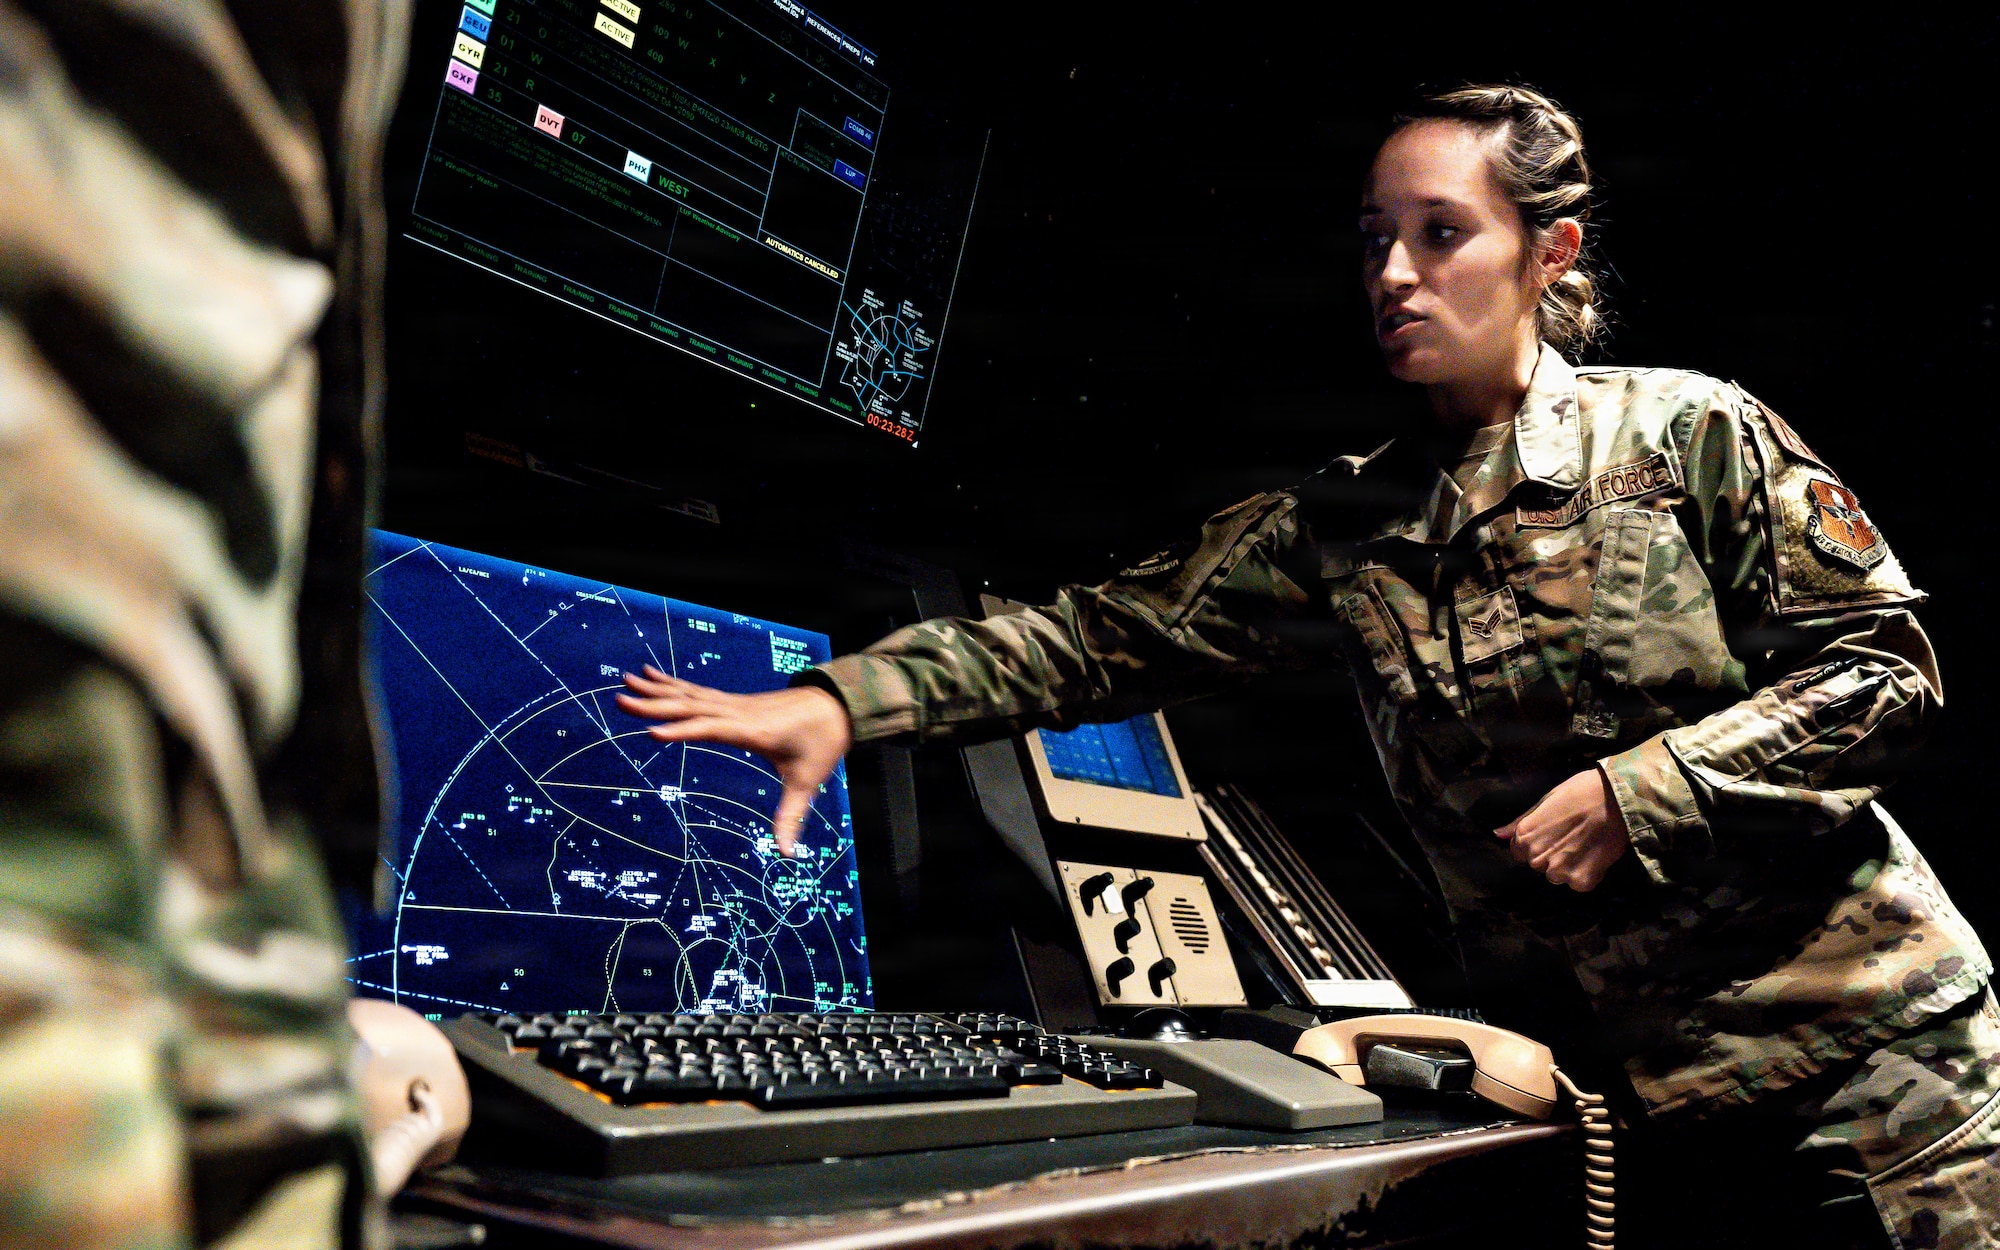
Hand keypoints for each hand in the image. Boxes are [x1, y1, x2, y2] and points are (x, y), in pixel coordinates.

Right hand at [615, 666, 852, 856]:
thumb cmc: (822, 744)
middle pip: (691, 707)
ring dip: (658, 689)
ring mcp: (735, 704)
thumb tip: (787, 855)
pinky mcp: (735, 702)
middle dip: (655, 704)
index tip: (652, 732)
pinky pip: (699, 692)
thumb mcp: (808, 782)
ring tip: (627, 679)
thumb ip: (792, 817)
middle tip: (621, 698)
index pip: (711, 729)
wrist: (837, 706)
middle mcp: (739, 712)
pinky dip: (674, 684)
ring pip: (690, 695)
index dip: (683, 731)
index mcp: (753, 731)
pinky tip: (654, 676)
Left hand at [1493, 768, 1629, 891]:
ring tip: (1586, 844)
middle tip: (1574, 837)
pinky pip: (1579, 883)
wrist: (1617, 798)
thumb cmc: (1581, 792)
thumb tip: (1496, 835)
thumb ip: (1521, 822)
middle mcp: (1536, 856)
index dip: (1539, 843)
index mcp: (1524, 836)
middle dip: (1553, 856)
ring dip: (1570, 866)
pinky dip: (1588, 873)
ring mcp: (1558, 871)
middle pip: (1539, 866)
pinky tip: (1596, 853)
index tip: (1555, 834)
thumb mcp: (1546, 800)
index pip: (1520, 852)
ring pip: (1558, 876)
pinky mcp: (1581, 881)